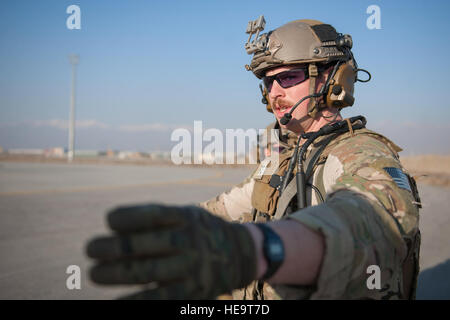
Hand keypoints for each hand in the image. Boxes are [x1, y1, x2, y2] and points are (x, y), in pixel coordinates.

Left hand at [85, 204, 256, 298]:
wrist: (242, 253)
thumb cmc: (202, 231)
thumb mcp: (187, 215)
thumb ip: (157, 220)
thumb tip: (114, 230)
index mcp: (186, 217)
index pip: (152, 214)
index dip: (126, 217)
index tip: (108, 221)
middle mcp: (189, 240)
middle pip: (144, 244)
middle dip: (111, 248)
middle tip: (90, 250)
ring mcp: (192, 267)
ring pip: (147, 272)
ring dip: (115, 274)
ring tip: (94, 274)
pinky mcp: (193, 291)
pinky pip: (160, 298)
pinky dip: (135, 300)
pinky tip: (116, 301)